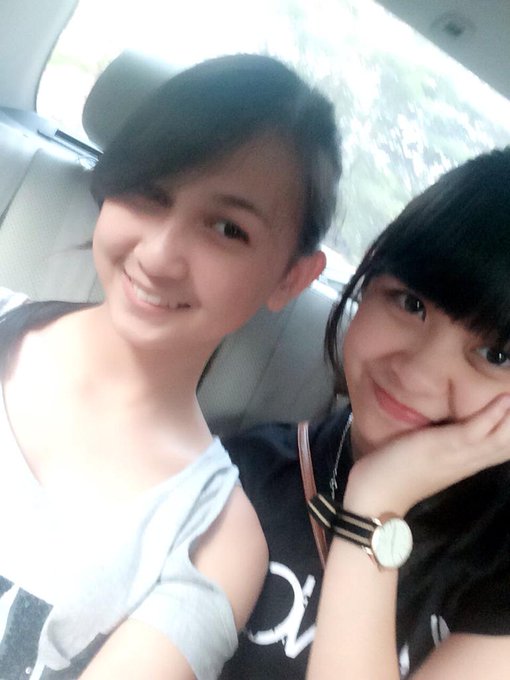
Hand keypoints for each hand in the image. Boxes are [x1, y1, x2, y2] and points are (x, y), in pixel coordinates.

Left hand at [344, 393, 509, 515]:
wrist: (378, 495)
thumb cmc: (396, 473)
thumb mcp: (428, 455)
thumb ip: (443, 442)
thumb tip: (452, 423)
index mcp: (467, 462)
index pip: (504, 447)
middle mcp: (470, 460)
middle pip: (509, 443)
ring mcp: (459, 454)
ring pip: (501, 438)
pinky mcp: (444, 446)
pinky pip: (475, 431)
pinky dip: (492, 415)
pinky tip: (504, 398)